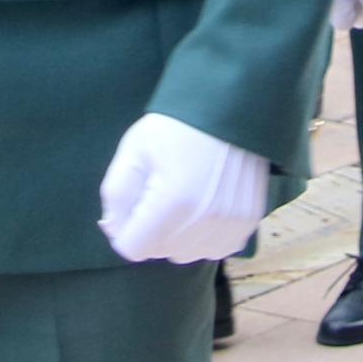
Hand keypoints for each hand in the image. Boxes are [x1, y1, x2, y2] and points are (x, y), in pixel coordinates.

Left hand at [94, 112, 267, 263]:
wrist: (230, 107)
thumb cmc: (176, 126)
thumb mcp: (133, 151)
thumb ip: (116, 196)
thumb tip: (114, 231)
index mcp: (171, 201)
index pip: (133, 248)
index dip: (125, 229)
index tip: (134, 203)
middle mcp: (204, 219)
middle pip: (159, 252)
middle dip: (151, 230)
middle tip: (159, 192)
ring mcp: (230, 223)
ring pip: (186, 254)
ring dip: (178, 236)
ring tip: (183, 199)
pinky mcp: (248, 222)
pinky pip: (215, 250)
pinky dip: (205, 237)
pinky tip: (204, 208)